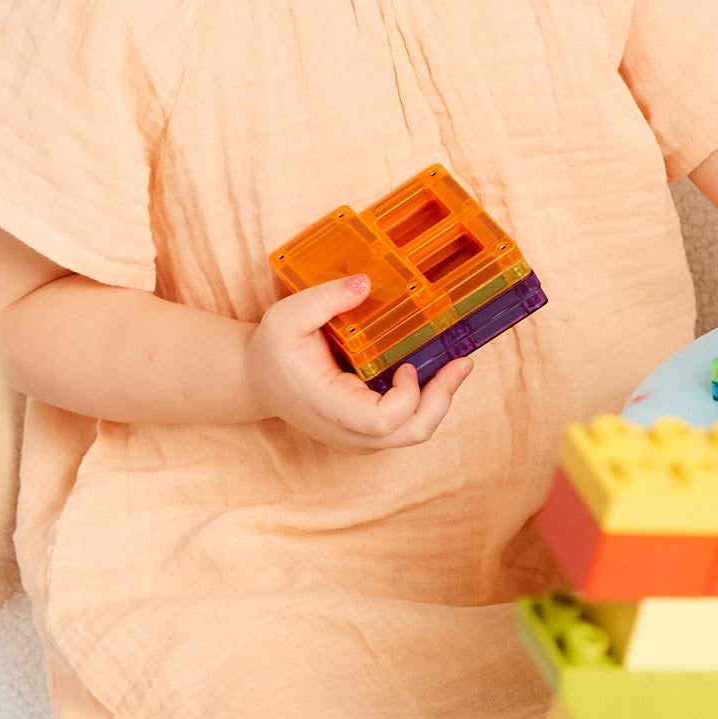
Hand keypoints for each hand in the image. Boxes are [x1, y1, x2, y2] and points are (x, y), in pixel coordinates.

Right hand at [245, 279, 478, 446]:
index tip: (408, 365)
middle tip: (461, 364)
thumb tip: (364, 282)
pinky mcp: (366, 430)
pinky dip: (425, 401)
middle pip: (410, 434)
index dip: (407, 397)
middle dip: (441, 400)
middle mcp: (348, 430)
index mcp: (329, 407)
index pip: (381, 422)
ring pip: (412, 433)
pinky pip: (405, 424)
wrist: (256, 380)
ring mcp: (359, 436)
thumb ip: (324, 299)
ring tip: (457, 366)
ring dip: (439, 401)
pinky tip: (435, 373)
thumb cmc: (272, 350)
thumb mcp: (287, 316)